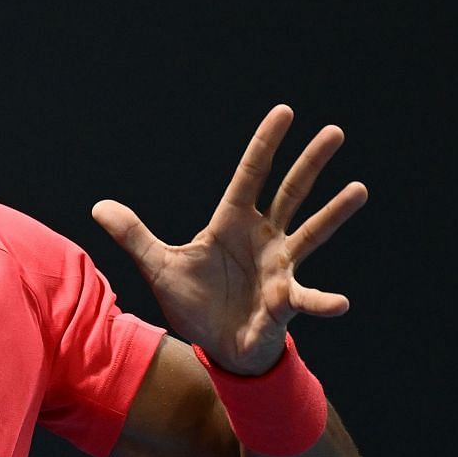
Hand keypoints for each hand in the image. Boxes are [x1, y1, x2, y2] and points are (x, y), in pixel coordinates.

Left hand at [91, 104, 366, 374]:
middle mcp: (263, 238)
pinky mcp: (284, 302)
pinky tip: (339, 303)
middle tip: (334, 131)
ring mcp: (279, 267)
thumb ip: (134, 236)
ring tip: (359, 189)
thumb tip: (98, 206)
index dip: (265, 145)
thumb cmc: (194, 303)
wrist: (215, 345)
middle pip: (291, 193)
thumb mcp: (159, 266)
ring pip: (311, 233)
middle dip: (310, 164)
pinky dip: (322, 301)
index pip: (250, 175)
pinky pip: (306, 299)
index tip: (284, 111)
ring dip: (334, 214)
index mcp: (232, 224)